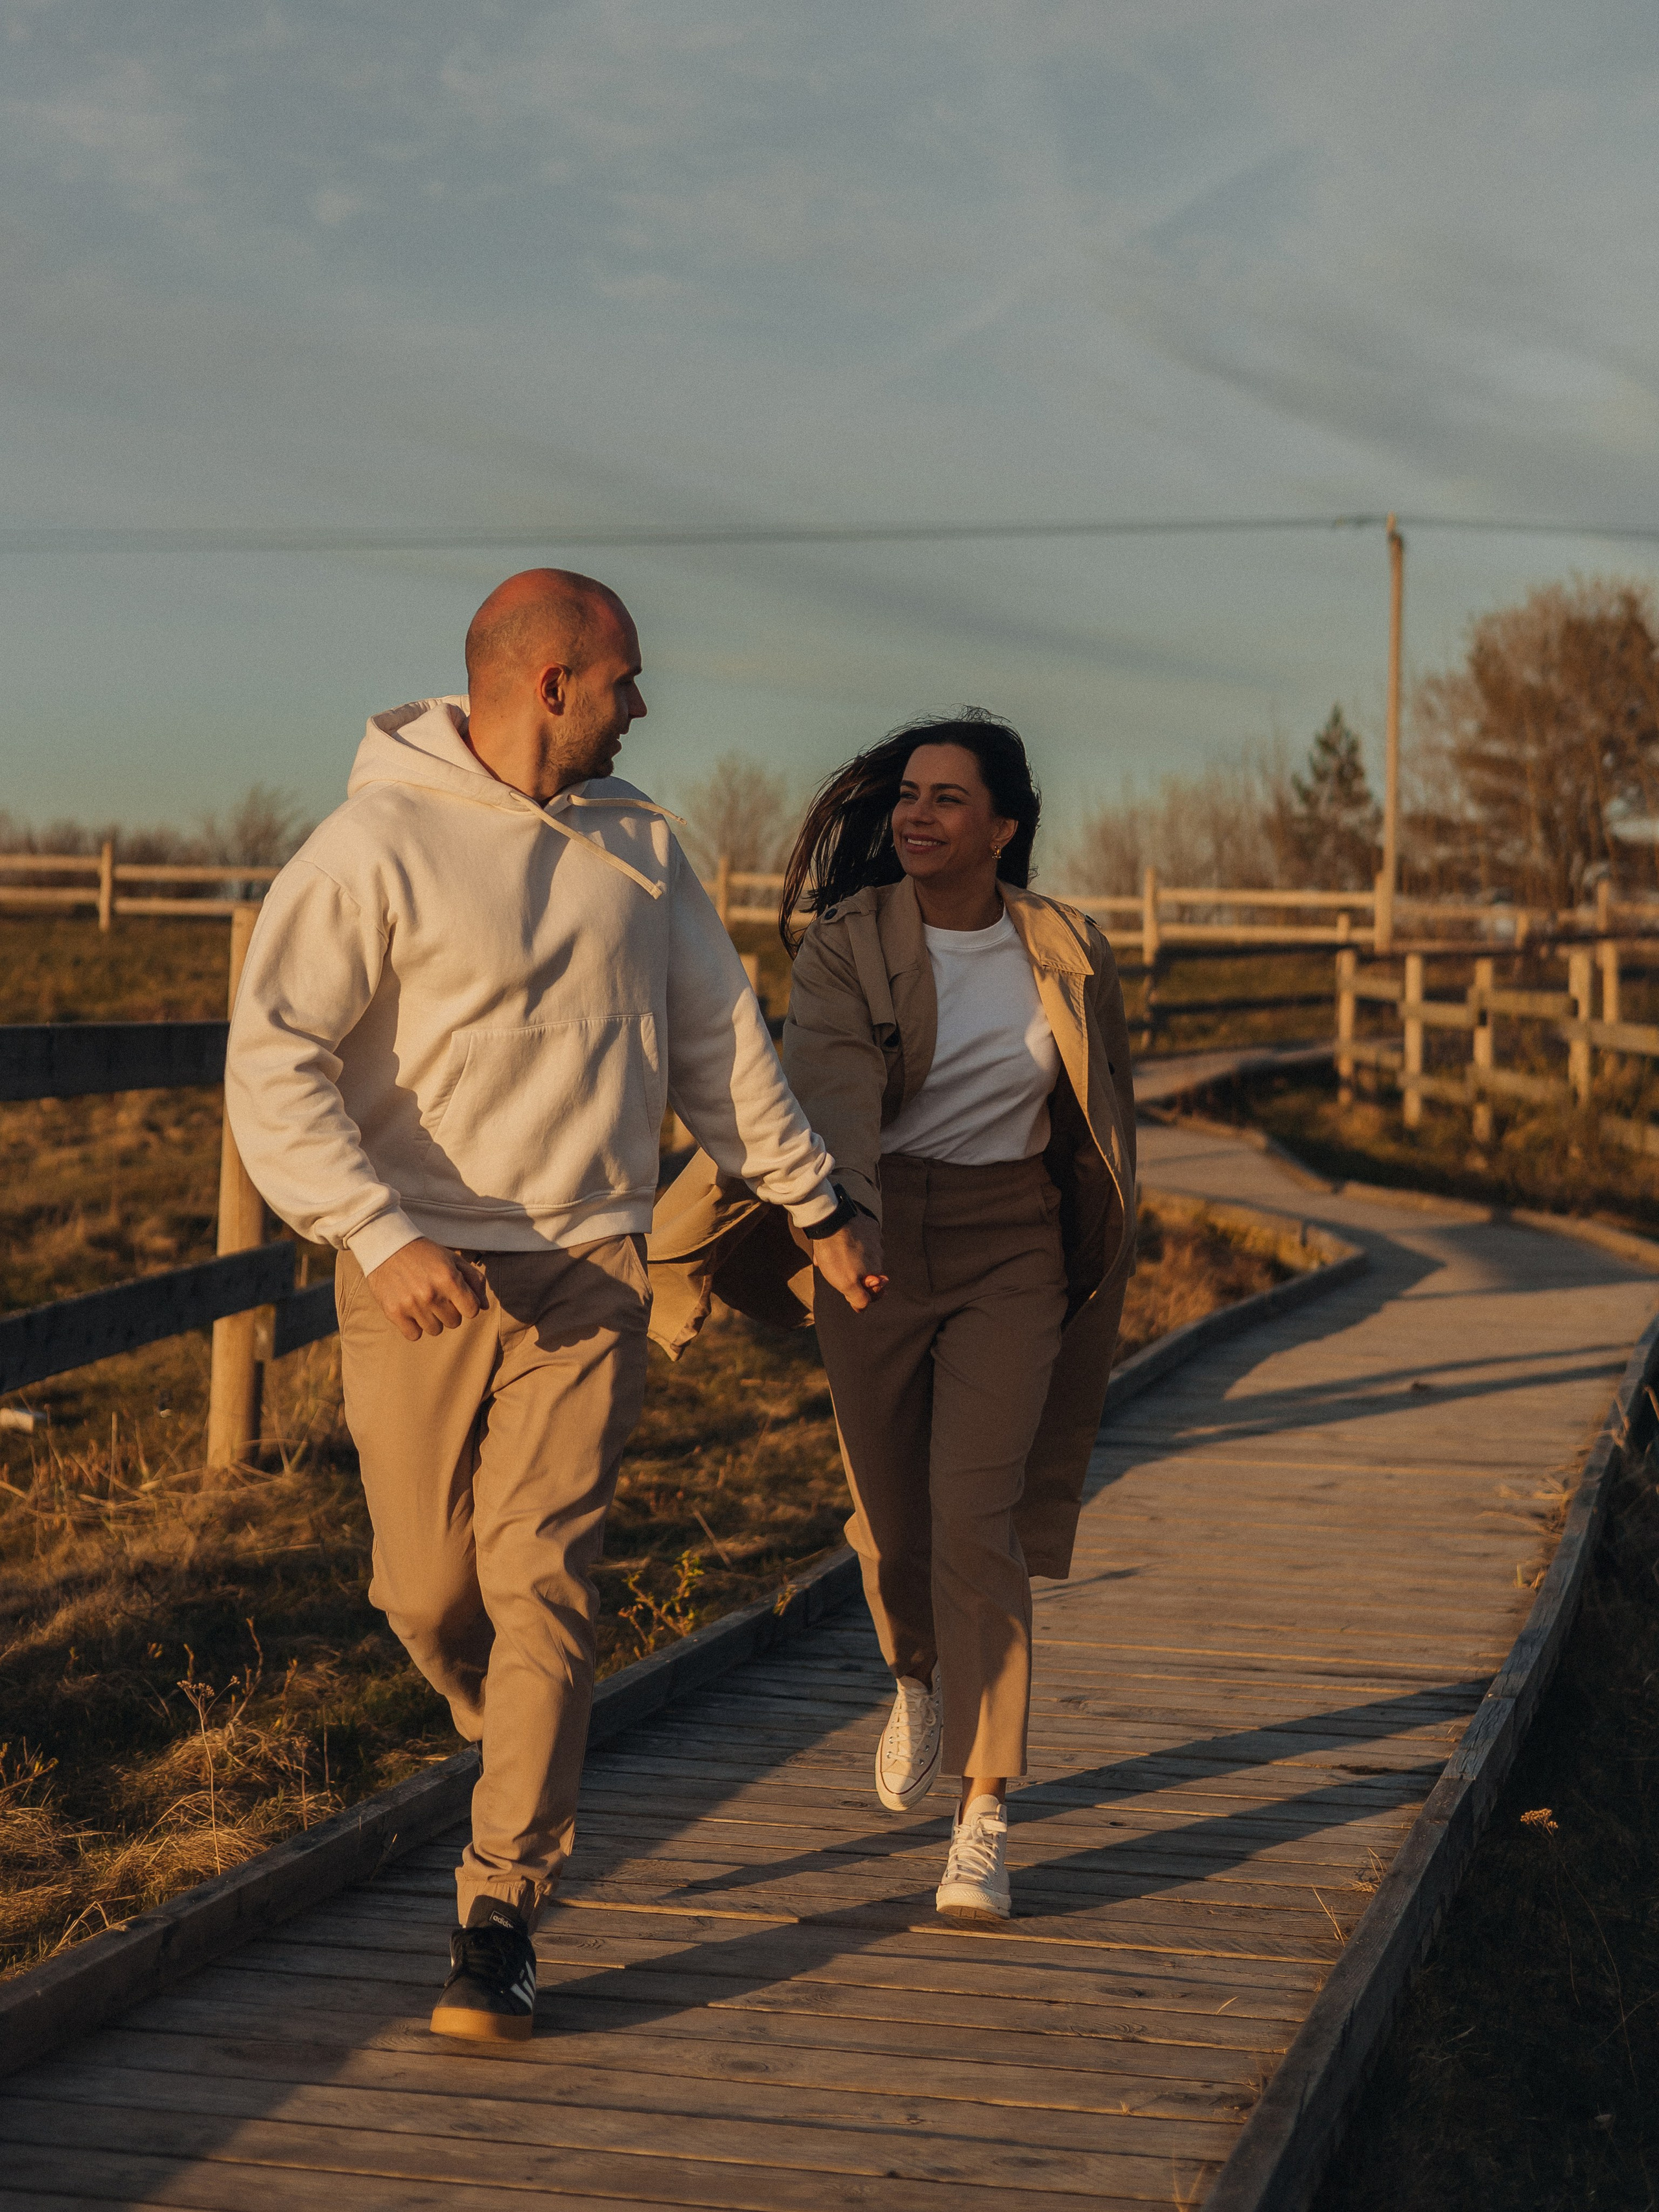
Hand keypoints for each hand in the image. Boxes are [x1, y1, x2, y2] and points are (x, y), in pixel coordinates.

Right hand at [366, 1238, 486, 1342]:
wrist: (385, 1246)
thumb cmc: (424, 1254)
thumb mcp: (453, 1260)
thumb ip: (474, 1281)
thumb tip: (485, 1307)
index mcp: (449, 1279)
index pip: (472, 1310)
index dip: (467, 1304)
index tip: (457, 1297)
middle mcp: (431, 1294)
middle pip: (454, 1322)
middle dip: (449, 1311)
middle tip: (437, 1296)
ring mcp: (412, 1304)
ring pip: (435, 1330)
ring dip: (431, 1319)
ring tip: (422, 1301)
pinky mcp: (394, 1312)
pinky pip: (414, 1335)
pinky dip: (414, 1326)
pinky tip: (410, 1310)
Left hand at [811, 1215, 887, 1313]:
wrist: (831, 1220)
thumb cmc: (836, 1254)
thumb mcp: (845, 1283)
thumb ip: (858, 1298)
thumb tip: (863, 1308)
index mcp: (875, 1270)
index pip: (874, 1289)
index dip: (861, 1291)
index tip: (847, 1287)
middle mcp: (880, 1254)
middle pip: (869, 1270)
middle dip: (856, 1272)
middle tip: (838, 1269)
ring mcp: (875, 1237)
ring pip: (865, 1253)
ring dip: (853, 1256)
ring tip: (836, 1252)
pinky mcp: (869, 1224)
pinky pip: (863, 1237)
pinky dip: (854, 1240)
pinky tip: (841, 1239)